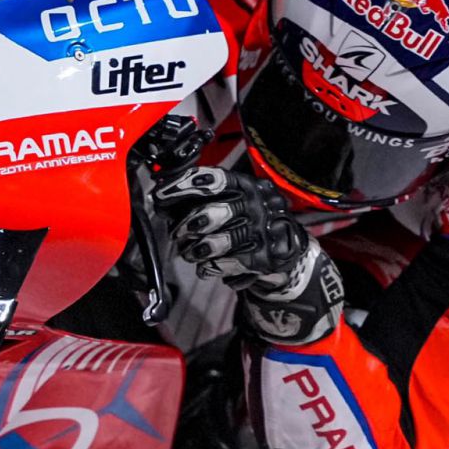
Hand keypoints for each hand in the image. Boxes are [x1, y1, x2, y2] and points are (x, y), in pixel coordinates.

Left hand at [152, 165, 343, 343]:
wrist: (288, 248)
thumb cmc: (249, 220)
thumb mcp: (233, 200)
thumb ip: (201, 199)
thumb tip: (162, 202)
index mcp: (246, 185)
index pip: (211, 180)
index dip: (181, 187)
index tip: (159, 196)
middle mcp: (256, 205)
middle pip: (209, 212)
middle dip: (185, 226)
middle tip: (177, 234)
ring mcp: (261, 232)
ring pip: (215, 243)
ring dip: (195, 251)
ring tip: (190, 253)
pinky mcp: (263, 259)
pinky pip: (225, 265)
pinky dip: (211, 268)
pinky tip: (208, 267)